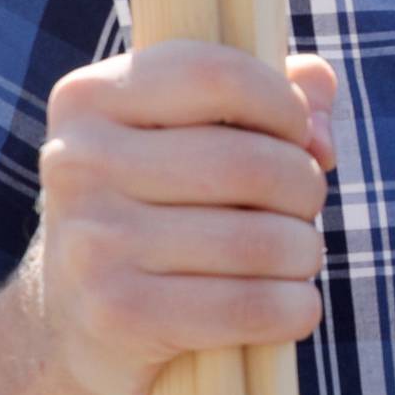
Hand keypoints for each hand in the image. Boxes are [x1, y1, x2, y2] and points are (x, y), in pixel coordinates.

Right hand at [35, 40, 338, 394]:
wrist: (73, 318)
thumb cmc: (161, 206)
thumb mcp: (195, 134)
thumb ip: (274, 97)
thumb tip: (320, 123)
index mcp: (91, 98)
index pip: (218, 76)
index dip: (285, 105)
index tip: (297, 136)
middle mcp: (78, 162)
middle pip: (249, 164)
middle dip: (305, 187)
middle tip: (303, 207)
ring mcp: (92, 241)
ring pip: (261, 240)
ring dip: (304, 252)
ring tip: (294, 256)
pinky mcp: (118, 315)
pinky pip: (251, 306)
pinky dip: (295, 308)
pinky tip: (292, 305)